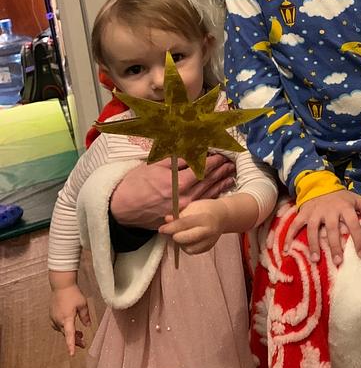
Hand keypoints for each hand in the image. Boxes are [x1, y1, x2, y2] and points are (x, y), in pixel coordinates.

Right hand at [49, 284, 90, 355]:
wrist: (61, 285)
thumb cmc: (73, 294)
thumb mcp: (83, 304)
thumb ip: (85, 316)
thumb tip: (87, 326)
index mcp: (67, 318)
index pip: (69, 335)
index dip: (71, 345)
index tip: (72, 354)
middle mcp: (58, 320)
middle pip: (66, 334)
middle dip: (75, 340)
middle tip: (83, 343)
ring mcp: (53, 318)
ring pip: (62, 330)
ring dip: (70, 333)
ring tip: (80, 335)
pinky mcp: (51, 315)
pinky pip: (58, 326)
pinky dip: (64, 328)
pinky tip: (70, 326)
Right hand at [110, 155, 234, 228]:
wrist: (121, 208)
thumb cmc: (135, 183)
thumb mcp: (155, 165)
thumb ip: (177, 160)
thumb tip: (194, 151)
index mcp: (177, 183)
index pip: (202, 170)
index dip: (214, 162)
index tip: (221, 155)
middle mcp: (183, 198)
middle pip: (207, 182)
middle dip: (220, 172)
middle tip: (231, 164)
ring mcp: (182, 209)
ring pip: (206, 195)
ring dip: (219, 184)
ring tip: (230, 176)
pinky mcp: (180, 216)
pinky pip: (199, 205)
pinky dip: (210, 197)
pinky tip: (218, 192)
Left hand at [159, 199, 228, 253]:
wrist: (223, 216)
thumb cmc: (205, 209)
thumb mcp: (193, 207)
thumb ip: (180, 214)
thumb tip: (167, 220)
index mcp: (203, 218)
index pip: (183, 224)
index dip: (170, 228)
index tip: (161, 229)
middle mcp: (208, 231)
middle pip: (184, 239)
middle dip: (175, 236)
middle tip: (173, 231)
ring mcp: (209, 241)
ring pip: (187, 248)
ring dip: (180, 242)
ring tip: (182, 234)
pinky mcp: (208, 248)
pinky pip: (192, 251)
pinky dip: (187, 246)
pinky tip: (189, 238)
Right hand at [284, 190, 360, 265]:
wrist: (320, 184)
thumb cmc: (342, 198)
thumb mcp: (358, 200)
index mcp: (345, 207)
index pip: (354, 224)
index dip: (359, 240)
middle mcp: (330, 210)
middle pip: (333, 229)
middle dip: (335, 245)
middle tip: (338, 261)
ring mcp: (315, 211)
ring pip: (313, 229)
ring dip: (314, 244)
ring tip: (316, 259)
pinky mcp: (303, 213)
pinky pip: (295, 225)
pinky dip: (290, 237)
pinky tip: (287, 250)